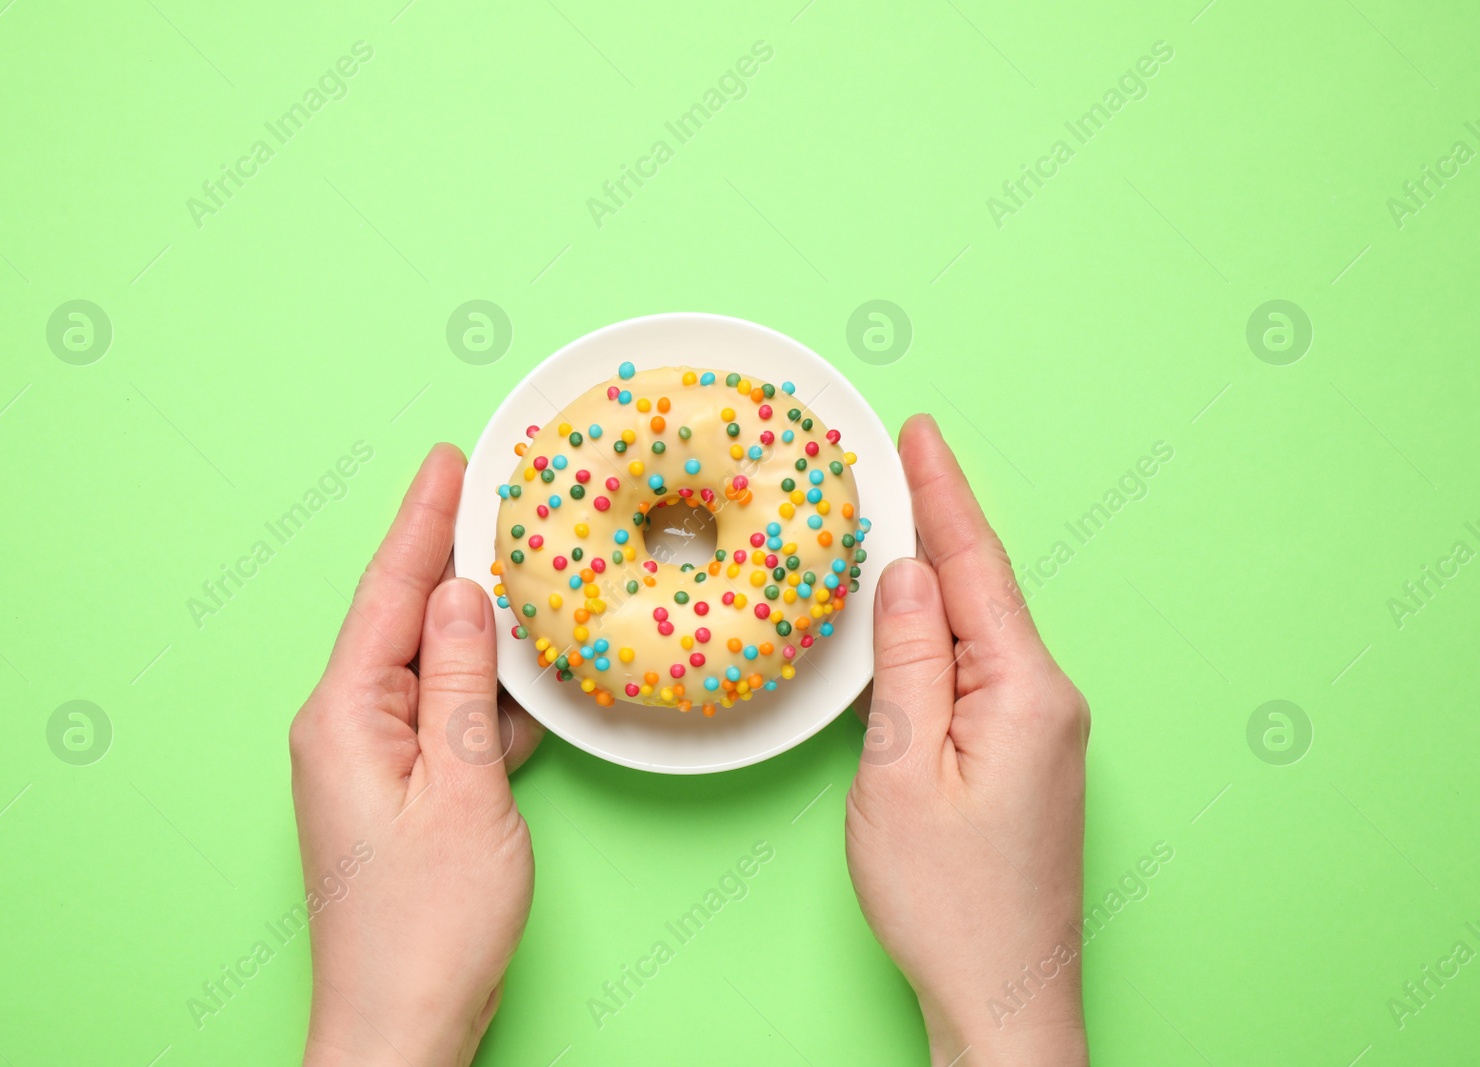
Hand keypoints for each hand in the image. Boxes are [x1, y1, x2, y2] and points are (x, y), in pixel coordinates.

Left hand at [290, 444, 543, 1066]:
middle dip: (447, 554)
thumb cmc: (425, 925)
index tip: (449, 460)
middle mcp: (347, 727)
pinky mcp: (402, 791)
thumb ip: (463, 684)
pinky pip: (444, 714)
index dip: (424, 521)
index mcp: (346, 716)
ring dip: (473, 623)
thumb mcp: (462, 789)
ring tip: (516, 563)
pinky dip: (483, 688)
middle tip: (491, 489)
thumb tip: (464, 595)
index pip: (390, 592)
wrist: (402, 1024)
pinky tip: (520, 668)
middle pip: (404, 618)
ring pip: (430, 664)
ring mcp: (373, 760)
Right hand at [846, 415, 1089, 1066]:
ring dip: (939, 574)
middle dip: (939, 521)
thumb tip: (905, 575)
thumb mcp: (900, 772)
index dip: (942, 494)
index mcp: (1023, 693)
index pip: (973, 568)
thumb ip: (908, 664)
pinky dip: (946, 630)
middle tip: (902, 457)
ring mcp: (1044, 730)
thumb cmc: (947, 902)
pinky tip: (921, 616)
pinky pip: (983, 668)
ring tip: (900, 519)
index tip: (920, 432)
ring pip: (981, 629)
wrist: (1003, 995)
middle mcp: (1048, 700)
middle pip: (981, 590)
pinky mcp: (1028, 757)